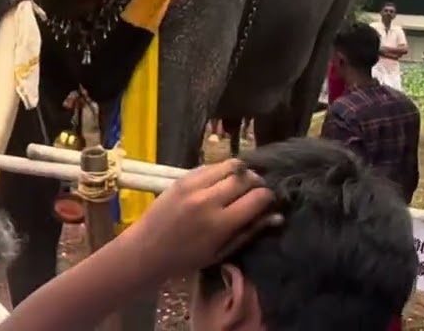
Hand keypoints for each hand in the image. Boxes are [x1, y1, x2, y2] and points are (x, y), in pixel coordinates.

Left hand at [123, 158, 278, 276]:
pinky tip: (222, 180)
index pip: (257, 197)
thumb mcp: (221, 252)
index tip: (269, 201)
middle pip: (245, 177)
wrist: (146, 249)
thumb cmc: (186, 259)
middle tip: (258, 189)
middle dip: (257, 181)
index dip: (269, 197)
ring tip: (242, 181)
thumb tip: (277, 216)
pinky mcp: (182, 178)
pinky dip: (221, 170)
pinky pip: (210, 166)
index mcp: (220, 223)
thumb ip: (249, 232)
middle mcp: (208, 200)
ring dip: (241, 171)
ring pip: (229, 165)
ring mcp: (193, 185)